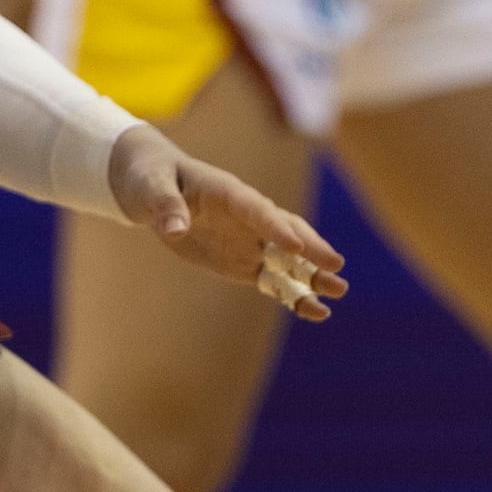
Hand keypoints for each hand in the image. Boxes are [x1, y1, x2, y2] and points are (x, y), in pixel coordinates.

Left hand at [105, 126, 349, 322]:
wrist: (154, 186)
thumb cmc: (153, 178)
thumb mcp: (151, 187)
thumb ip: (165, 206)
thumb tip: (174, 228)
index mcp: (229, 193)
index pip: (258, 210)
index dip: (276, 228)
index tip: (295, 246)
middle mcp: (248, 217)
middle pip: (286, 231)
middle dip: (311, 248)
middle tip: (336, 267)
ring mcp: (249, 240)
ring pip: (288, 258)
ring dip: (313, 274)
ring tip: (339, 292)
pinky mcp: (244, 262)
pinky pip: (274, 280)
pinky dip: (295, 295)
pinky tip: (317, 312)